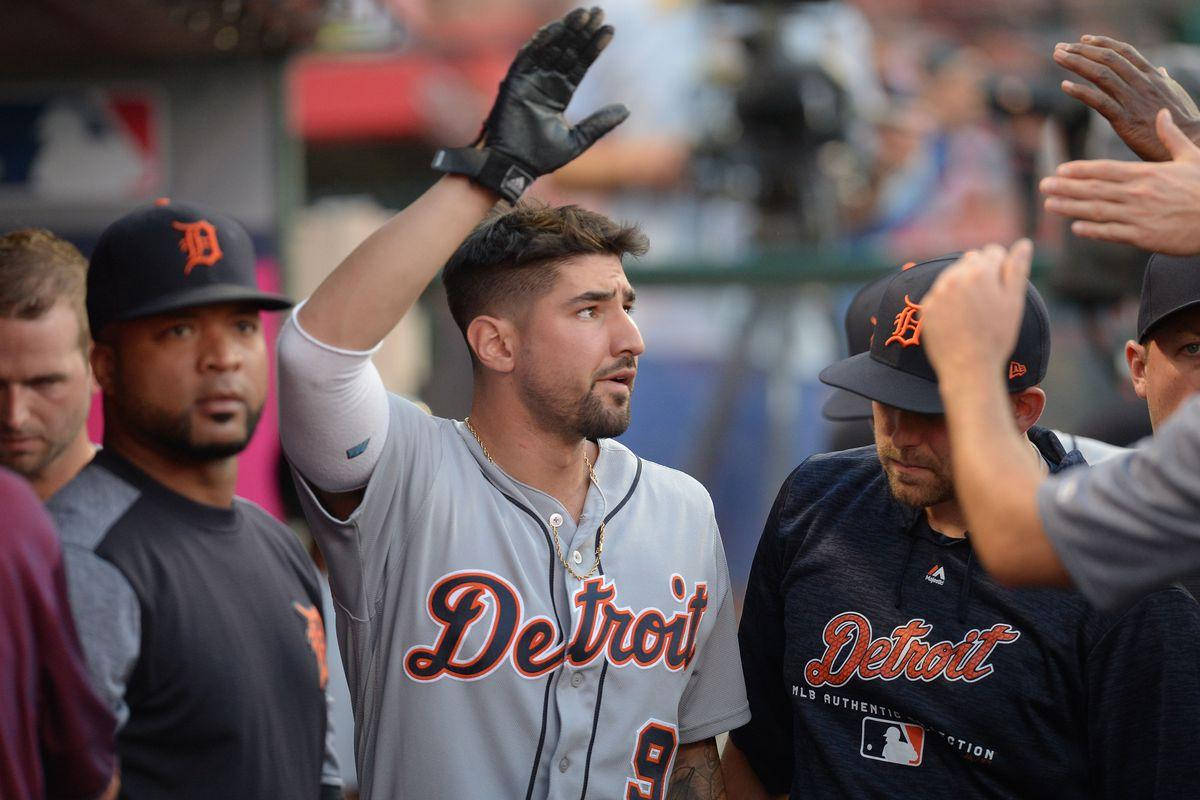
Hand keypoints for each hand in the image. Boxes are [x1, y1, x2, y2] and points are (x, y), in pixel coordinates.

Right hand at [483, 6, 628, 176]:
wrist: (515, 166)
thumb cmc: (542, 157)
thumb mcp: (578, 140)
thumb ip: (599, 123)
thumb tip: (626, 109)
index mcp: (560, 94)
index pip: (580, 64)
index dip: (595, 48)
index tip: (610, 30)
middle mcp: (546, 83)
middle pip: (568, 51)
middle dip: (583, 32)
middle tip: (599, 12)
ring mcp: (530, 80)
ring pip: (550, 48)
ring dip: (566, 30)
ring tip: (583, 15)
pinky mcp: (514, 82)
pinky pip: (527, 56)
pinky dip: (540, 42)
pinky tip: (556, 28)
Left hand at [921, 241, 1032, 382]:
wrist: (968, 368)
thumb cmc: (996, 336)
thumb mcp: (1014, 302)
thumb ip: (1017, 269)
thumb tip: (1024, 243)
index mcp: (979, 271)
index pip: (992, 251)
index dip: (1001, 268)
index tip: (1002, 288)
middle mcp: (953, 277)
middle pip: (970, 261)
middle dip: (981, 274)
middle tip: (989, 302)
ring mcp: (937, 292)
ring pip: (953, 276)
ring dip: (963, 286)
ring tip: (974, 312)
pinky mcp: (926, 307)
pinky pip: (939, 295)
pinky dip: (948, 303)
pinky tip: (958, 320)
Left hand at [1041, 109, 1199, 254]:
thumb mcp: (1191, 157)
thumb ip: (1171, 136)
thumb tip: (1162, 113)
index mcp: (1147, 174)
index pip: (1106, 169)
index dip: (1081, 170)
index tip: (1060, 170)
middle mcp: (1138, 194)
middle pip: (1094, 189)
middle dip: (1066, 188)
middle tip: (1043, 186)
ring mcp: (1138, 216)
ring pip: (1097, 211)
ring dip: (1071, 208)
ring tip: (1049, 205)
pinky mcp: (1143, 237)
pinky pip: (1111, 234)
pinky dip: (1092, 231)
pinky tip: (1075, 227)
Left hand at [1054, 35, 1199, 161]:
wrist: (1190, 144)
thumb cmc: (1180, 123)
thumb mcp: (1174, 95)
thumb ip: (1163, 81)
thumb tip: (1160, 69)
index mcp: (1152, 77)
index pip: (1124, 52)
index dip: (1102, 43)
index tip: (1083, 39)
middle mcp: (1141, 84)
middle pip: (1108, 59)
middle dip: (1082, 50)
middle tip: (1060, 47)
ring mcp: (1133, 100)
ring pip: (1101, 75)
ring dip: (1076, 63)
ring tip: (1058, 57)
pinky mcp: (1125, 120)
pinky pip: (1099, 102)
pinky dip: (1080, 92)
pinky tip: (1064, 86)